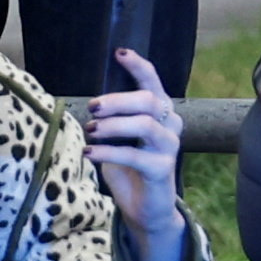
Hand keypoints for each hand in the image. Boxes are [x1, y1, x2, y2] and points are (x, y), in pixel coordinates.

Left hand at [83, 48, 186, 260]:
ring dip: (113, 125)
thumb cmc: (128, 167)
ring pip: (144, 124)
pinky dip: (108, 152)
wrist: (143, 208)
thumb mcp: (118, 136)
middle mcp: (170, 125)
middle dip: (117, 100)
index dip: (138, 65)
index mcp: (160, 112)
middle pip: (148, 100)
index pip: (153, 81)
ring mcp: (169, 147)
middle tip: (93, 107)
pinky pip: (134, 155)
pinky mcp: (162, 169)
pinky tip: (90, 153)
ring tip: (91, 130)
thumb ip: (114, 116)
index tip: (119, 53)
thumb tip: (94, 99)